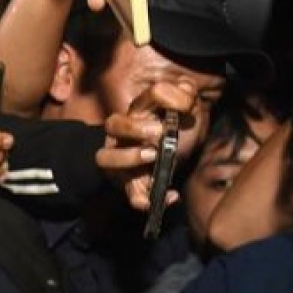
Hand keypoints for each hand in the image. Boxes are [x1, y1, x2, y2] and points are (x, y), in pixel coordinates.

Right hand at [97, 81, 196, 211]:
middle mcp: (125, 134)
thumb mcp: (188, 109)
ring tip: (153, 156)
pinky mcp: (131, 185)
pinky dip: (148, 198)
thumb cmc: (177, 128)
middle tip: (161, 133)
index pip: (149, 96)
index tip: (186, 107)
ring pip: (104, 158)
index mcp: (142, 111)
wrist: (176, 155)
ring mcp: (123, 160)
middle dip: (136, 128)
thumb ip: (187, 95)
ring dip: (128, 157)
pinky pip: (131, 195)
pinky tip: (171, 194)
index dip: (166, 98)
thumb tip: (185, 94)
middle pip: (112, 124)